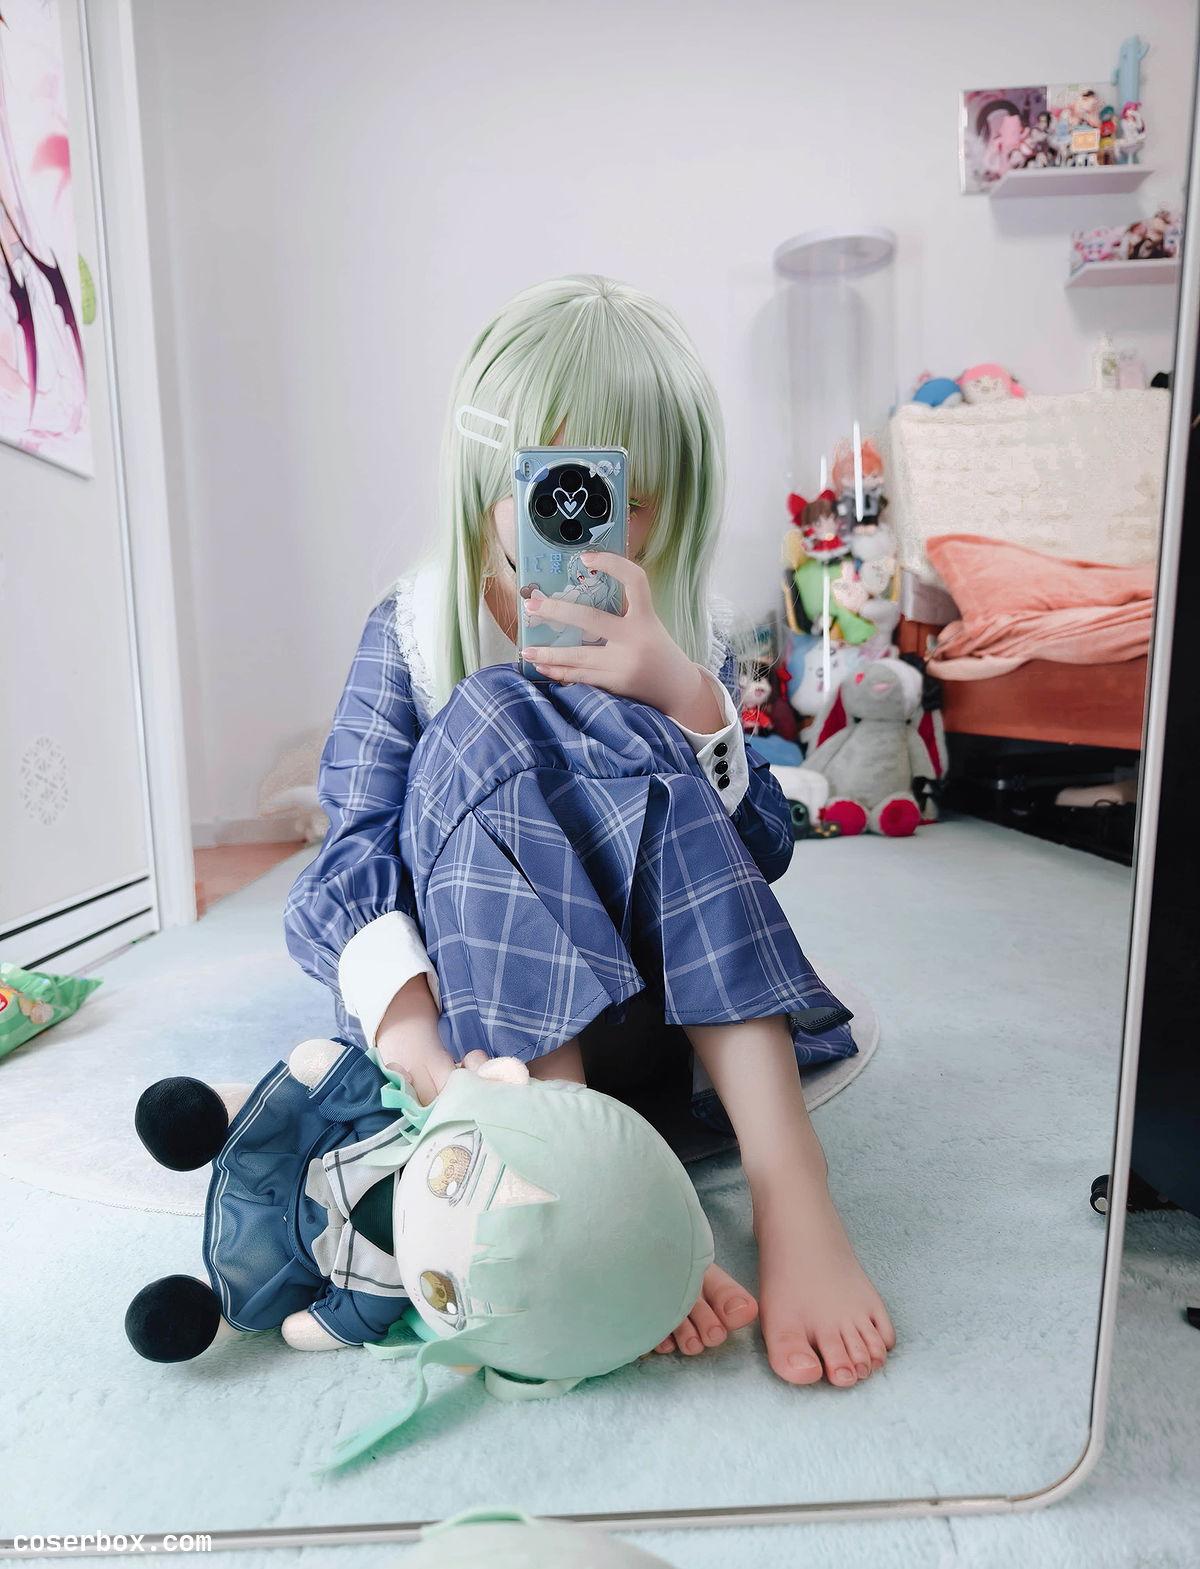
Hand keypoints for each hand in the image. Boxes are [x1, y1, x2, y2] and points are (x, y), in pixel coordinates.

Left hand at [519, 552, 720, 726]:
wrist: (680, 691)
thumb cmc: (660, 652)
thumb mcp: (649, 626)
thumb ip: (623, 613)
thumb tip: (578, 601)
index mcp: (646, 618)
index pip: (634, 581)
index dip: (612, 563)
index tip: (585, 557)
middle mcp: (635, 640)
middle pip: (589, 619)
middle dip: (556, 611)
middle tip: (531, 605)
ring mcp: (624, 665)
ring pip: (578, 656)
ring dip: (549, 654)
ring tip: (527, 650)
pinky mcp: (616, 686)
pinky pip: (581, 677)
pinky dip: (560, 673)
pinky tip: (544, 669)